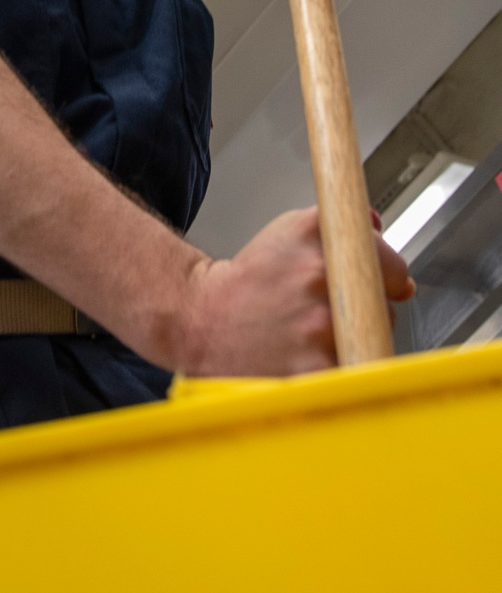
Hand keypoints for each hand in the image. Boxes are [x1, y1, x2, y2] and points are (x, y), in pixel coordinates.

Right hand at [172, 207, 413, 376]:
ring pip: (374, 338)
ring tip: (316, 334)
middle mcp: (318, 273)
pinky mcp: (316, 368)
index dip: (390, 276)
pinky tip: (313, 357)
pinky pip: (355, 369)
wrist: (203, 319)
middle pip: (386, 301)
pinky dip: (343, 367)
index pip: (389, 258)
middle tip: (336, 311)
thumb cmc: (250, 281)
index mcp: (313, 233)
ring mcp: (318, 324)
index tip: (387, 283)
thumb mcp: (289, 233)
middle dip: (371, 308)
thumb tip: (377, 224)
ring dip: (358, 338)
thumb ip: (338, 226)